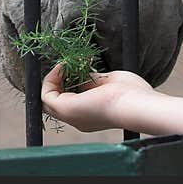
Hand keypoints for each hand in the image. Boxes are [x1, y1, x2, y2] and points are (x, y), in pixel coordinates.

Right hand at [41, 63, 157, 132]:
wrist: (137, 103)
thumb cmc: (131, 94)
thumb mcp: (107, 82)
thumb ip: (92, 80)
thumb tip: (80, 70)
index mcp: (89, 115)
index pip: (68, 100)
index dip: (66, 82)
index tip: (75, 66)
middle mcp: (77, 119)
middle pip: (53, 103)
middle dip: (55, 81)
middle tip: (65, 66)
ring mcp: (71, 116)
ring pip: (46, 100)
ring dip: (52, 79)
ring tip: (64, 65)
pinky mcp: (67, 109)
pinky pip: (45, 95)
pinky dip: (50, 79)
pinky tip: (62, 67)